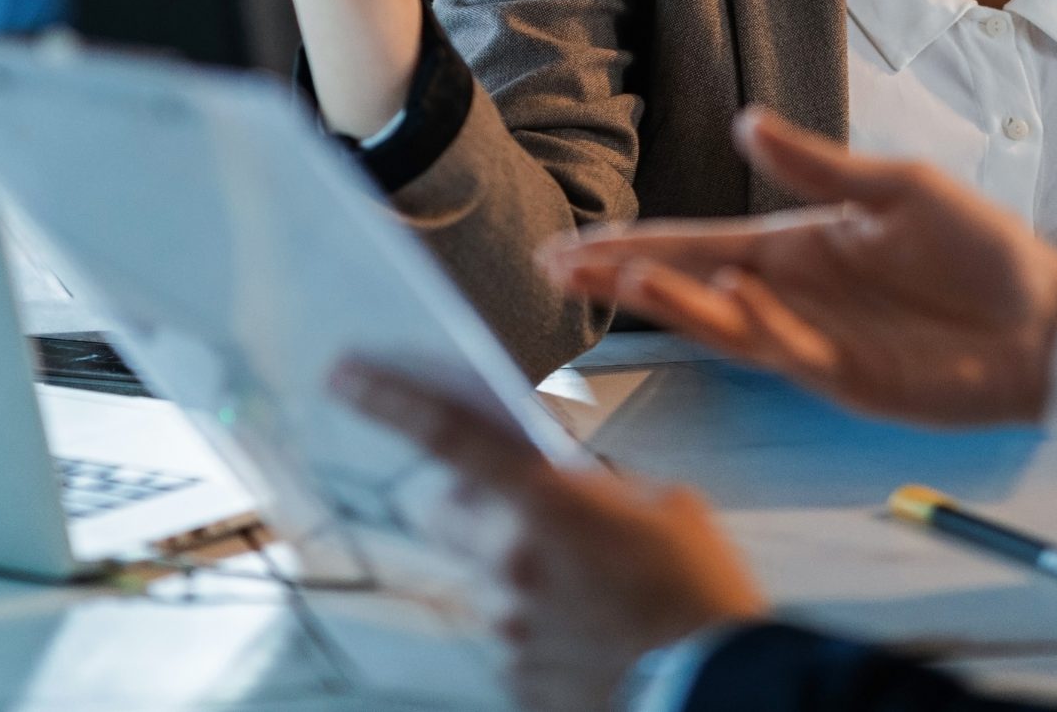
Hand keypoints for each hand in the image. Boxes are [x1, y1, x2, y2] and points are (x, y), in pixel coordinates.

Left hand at [330, 358, 767, 711]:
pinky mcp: (515, 676)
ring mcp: (506, 625)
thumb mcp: (661, 505)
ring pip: (479, 575)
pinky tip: (586, 628)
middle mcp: (509, 561)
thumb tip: (561, 480)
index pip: (443, 435)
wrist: (710, 687)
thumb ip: (594, 484)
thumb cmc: (697, 591)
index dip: (387, 399)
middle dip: (468, 500)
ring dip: (511, 567)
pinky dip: (533, 622)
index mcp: (544, 502)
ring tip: (585, 585)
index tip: (346, 375)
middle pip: (443, 512)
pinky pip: (506, 631)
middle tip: (519, 505)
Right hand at [541, 108, 1056, 427]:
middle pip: (688, 285)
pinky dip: (756, 324)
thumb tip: (745, 123)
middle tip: (556, 268)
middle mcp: (789, 295)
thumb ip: (818, 165)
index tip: (570, 241)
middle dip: (622, 276)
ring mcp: (813, 341)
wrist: (1047, 321)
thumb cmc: (981, 251)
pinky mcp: (849, 380)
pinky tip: (727, 295)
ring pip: (724, 324)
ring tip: (625, 277)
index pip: (695, 240)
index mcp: (796, 245)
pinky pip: (788, 351)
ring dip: (675, 302)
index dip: (632, 240)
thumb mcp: (897, 188)